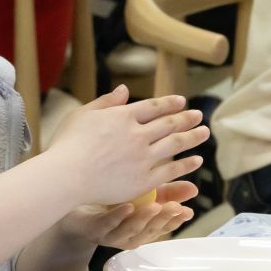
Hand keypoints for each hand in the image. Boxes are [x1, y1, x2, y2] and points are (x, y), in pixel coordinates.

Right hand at [44, 86, 208, 206]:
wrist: (66, 176)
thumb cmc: (67, 145)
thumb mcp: (82, 115)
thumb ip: (105, 102)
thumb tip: (124, 90)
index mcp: (122, 116)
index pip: (153, 107)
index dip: (169, 104)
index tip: (181, 102)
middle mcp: (137, 134)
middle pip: (169, 124)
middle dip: (186, 118)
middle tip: (198, 116)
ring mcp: (143, 157)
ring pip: (175, 144)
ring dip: (192, 137)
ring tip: (204, 133)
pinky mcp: (144, 179)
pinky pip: (171, 170)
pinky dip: (186, 164)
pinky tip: (196, 161)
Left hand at [59, 182, 199, 249]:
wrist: (75, 208)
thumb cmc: (113, 200)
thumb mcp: (141, 195)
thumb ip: (167, 192)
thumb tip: (194, 188)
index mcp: (143, 228)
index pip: (164, 227)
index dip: (176, 220)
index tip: (186, 211)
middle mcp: (129, 236)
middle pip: (150, 230)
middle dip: (164, 220)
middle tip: (175, 208)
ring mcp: (112, 234)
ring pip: (131, 230)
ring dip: (144, 219)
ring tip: (155, 206)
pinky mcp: (95, 229)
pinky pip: (108, 224)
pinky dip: (118, 216)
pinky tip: (127, 206)